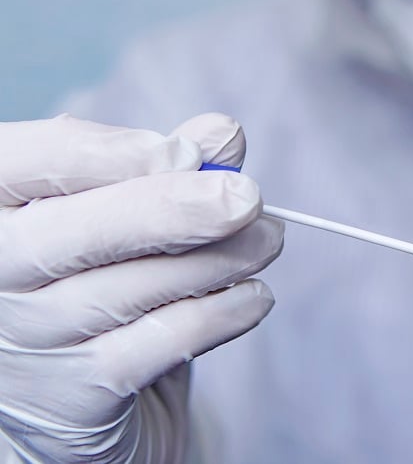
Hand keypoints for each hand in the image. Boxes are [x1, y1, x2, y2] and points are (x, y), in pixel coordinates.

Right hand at [0, 113, 282, 462]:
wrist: (83, 391)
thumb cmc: (98, 272)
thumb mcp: (121, 208)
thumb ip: (163, 164)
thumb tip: (221, 135)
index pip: (22, 164)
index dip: (105, 153)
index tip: (186, 151)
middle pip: (67, 233)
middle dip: (170, 208)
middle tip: (247, 197)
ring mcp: (24, 343)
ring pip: (126, 290)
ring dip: (217, 259)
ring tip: (267, 238)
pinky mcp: (74, 398)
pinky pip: (157, 345)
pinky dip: (220, 314)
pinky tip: (254, 295)